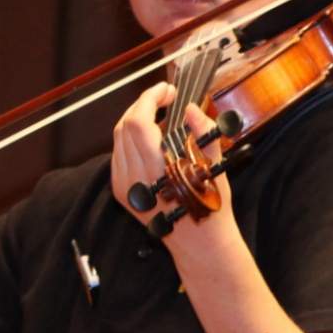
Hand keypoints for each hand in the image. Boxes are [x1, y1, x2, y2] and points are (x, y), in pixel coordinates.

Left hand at [111, 83, 237, 247]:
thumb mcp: (214, 167)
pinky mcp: (120, 191)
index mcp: (158, 171)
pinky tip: (149, 136)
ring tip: (158, 113)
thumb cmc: (209, 205)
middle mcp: (134, 178)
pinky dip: (130, 137)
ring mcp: (124, 185)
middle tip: (165, 98)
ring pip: (118, 138)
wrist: (197, 242)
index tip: (167, 90)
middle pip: (125, 125)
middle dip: (143, 104)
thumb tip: (191, 108)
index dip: (150, 98)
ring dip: (136, 118)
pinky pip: (118, 154)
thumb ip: (203, 133)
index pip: (139, 122)